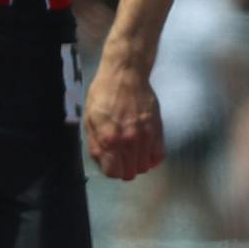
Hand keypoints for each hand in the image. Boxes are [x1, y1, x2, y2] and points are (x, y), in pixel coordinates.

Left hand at [84, 58, 164, 180]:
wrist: (125, 75)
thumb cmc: (103, 95)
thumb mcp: (90, 120)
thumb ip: (95, 144)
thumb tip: (104, 162)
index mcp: (108, 139)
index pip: (114, 172)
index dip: (112, 170)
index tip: (112, 163)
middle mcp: (128, 141)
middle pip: (131, 172)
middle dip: (125, 169)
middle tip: (122, 158)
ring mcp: (146, 136)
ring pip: (145, 166)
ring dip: (138, 163)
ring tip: (134, 152)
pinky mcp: (158, 130)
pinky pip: (159, 155)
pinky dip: (152, 157)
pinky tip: (146, 150)